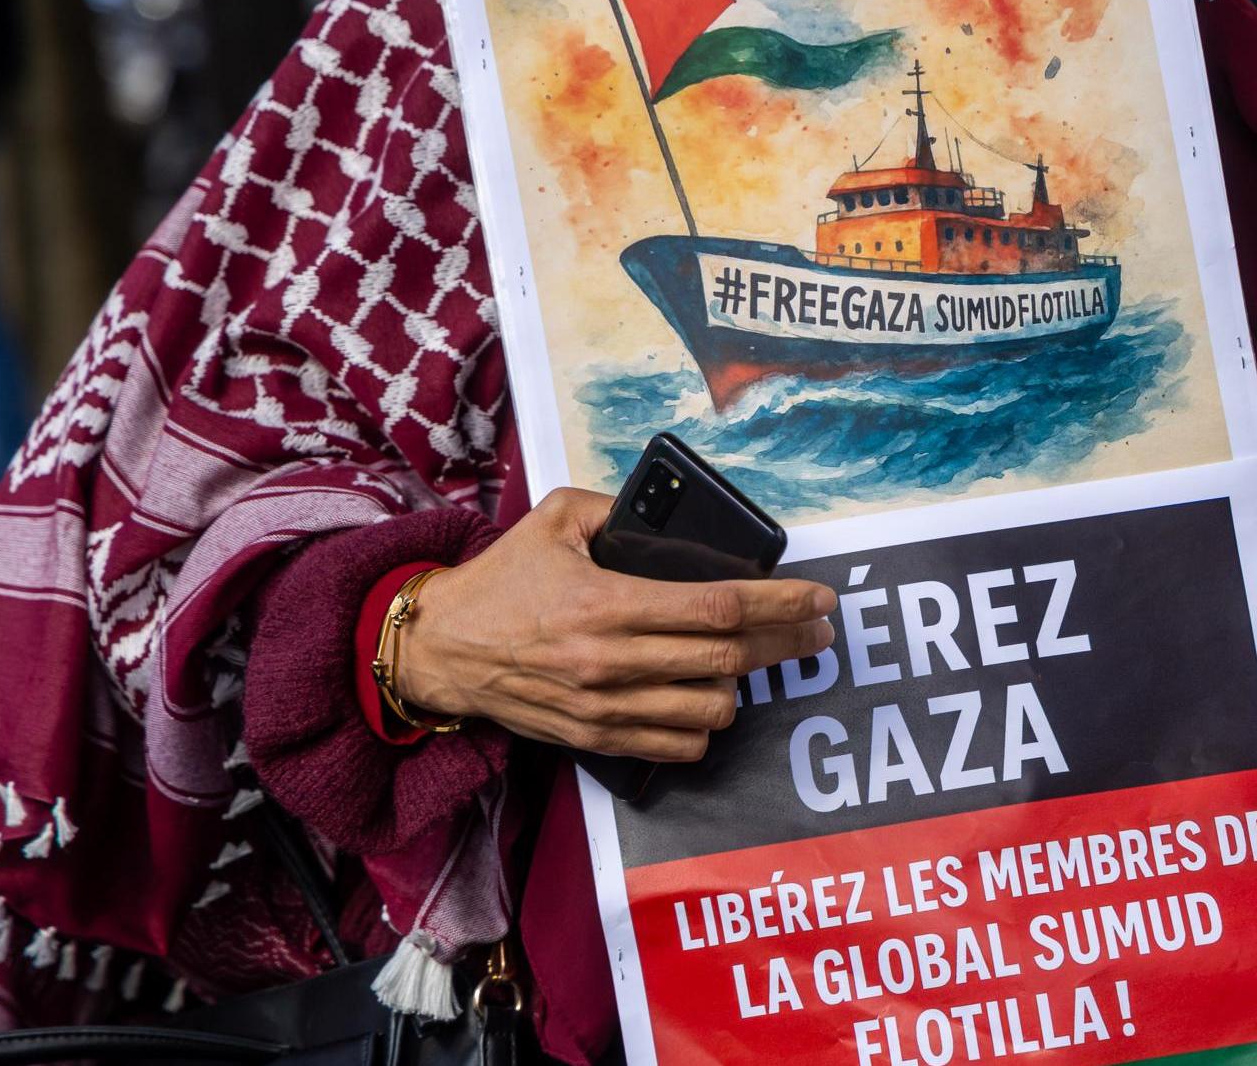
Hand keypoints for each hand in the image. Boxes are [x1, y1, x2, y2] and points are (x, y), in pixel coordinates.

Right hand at [397, 488, 836, 761]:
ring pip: (710, 711)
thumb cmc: (498, 583)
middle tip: (817, 632)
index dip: (779, 603)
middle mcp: (612, 660)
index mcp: (607, 603)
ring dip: (742, 686)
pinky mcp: (595, 738)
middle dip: (786, 644)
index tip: (817, 598)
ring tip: (750, 662)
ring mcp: (605, 707)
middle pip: (728, 659)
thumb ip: (611, 507)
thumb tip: (662, 514)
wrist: (439, 648)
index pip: (717, 607)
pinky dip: (703, 727)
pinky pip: (675, 748)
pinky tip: (706, 700)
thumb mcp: (552, 520)